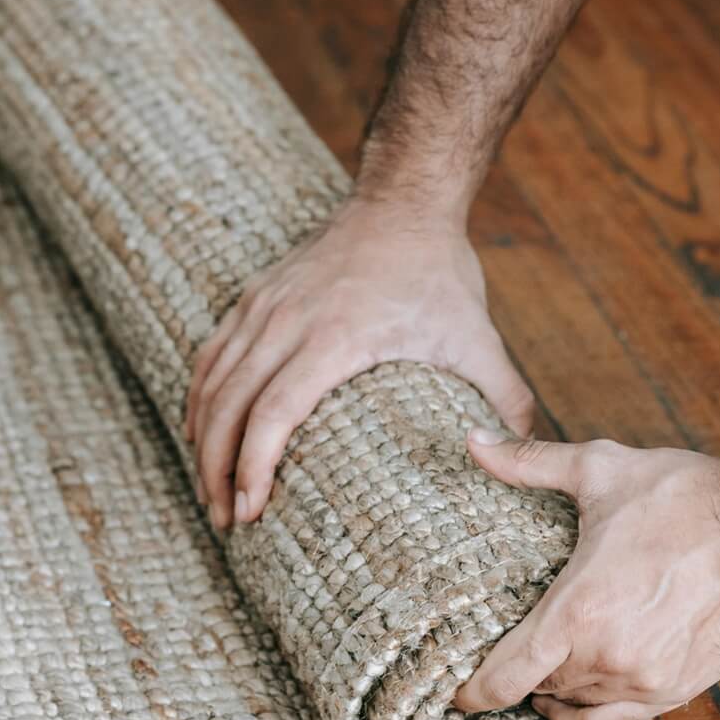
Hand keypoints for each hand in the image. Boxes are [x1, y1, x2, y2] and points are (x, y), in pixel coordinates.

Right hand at [184, 198, 534, 529]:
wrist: (403, 200)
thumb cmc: (439, 273)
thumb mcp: (478, 336)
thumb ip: (505, 398)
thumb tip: (522, 457)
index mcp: (335, 337)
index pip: (273, 412)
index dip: (253, 467)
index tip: (251, 509)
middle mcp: (286, 322)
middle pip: (229, 407)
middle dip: (218, 472)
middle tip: (227, 520)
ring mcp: (263, 308)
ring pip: (211, 384)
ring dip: (201, 442)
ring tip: (209, 493)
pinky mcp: (253, 299)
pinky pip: (210, 357)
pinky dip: (199, 400)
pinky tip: (198, 434)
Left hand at [451, 431, 719, 719]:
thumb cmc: (684, 494)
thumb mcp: (599, 470)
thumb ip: (529, 462)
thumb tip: (473, 439)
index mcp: (578, 611)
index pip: (505, 677)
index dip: (473, 692)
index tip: (457, 692)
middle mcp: (608, 656)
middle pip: (538, 689)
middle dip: (516, 678)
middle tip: (500, 663)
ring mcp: (647, 679)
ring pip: (578, 706)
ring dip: (555, 693)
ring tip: (541, 675)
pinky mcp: (681, 687)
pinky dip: (593, 710)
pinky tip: (582, 692)